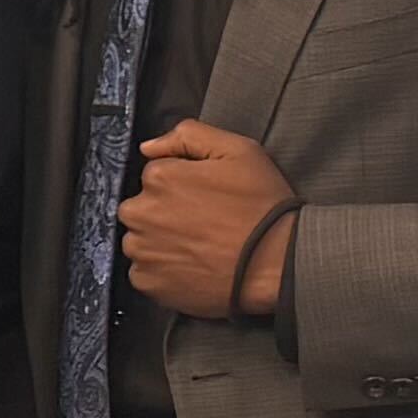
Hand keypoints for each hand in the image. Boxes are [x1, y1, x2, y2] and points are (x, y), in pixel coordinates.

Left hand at [121, 120, 297, 320]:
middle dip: (165, 213)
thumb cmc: (262, 207)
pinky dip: (162, 271)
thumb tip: (149, 147)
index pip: (156, 175)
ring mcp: (142, 250)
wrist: (277, 263)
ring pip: (141, 240)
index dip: (183, 186)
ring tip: (199, 246)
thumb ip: (189, 136)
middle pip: (142, 208)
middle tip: (202, 224)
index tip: (205, 198)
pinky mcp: (147, 282)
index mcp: (159, 177)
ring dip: (161, 242)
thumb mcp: (238, 150)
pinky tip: (193, 266)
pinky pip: (144, 272)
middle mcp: (141, 213)